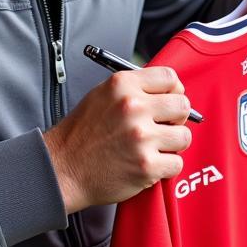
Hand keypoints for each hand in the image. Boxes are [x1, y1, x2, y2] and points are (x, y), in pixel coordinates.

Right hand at [43, 67, 192, 213]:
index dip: (174, 91)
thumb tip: (168, 91)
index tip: (169, 101)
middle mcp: (134, 107)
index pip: (170, 77)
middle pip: (183, 105)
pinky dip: (166, 166)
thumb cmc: (82, 134)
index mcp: (123, 85)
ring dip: (172, 144)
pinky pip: (177, 163)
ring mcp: (141, 137)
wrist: (63, 169)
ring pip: (184, 136)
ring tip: (153, 147)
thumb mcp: (102, 94)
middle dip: (176, 118)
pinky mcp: (146, 166)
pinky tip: (148, 163)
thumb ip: (135, 89)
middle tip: (163, 127)